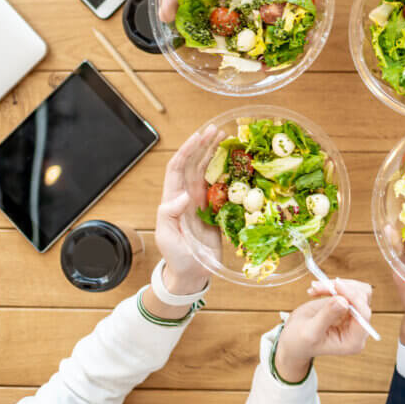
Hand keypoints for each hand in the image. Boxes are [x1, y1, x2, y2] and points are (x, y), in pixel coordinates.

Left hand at [155, 125, 222, 294]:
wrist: (191, 274)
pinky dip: (229, 172)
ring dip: (215, 154)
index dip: (188, 149)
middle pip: (194, 163)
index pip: (178, 167)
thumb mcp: (167, 237)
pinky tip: (237, 163)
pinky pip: (222, 186)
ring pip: (207, 171)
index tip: (200, 136)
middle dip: (203, 144)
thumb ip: (169, 214)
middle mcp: (186, 196)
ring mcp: (201, 201)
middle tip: (217, 129)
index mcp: (173, 199)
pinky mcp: (215, 209)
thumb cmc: (176, 257)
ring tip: (226, 138)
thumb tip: (182, 195)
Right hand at [274, 278, 373, 380]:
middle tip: (319, 286)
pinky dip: (333, 285)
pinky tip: (317, 290)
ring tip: (315, 288)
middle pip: (362, 298)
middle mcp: (357, 328)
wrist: (293, 340)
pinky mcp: (347, 306)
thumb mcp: (310, 332)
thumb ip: (327, 316)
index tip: (337, 285)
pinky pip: (348, 289)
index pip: (363, 314)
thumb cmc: (300, 342)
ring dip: (337, 285)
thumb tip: (344, 300)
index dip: (353, 297)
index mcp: (353, 341)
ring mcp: (354, 316)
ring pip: (357, 290)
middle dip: (341, 289)